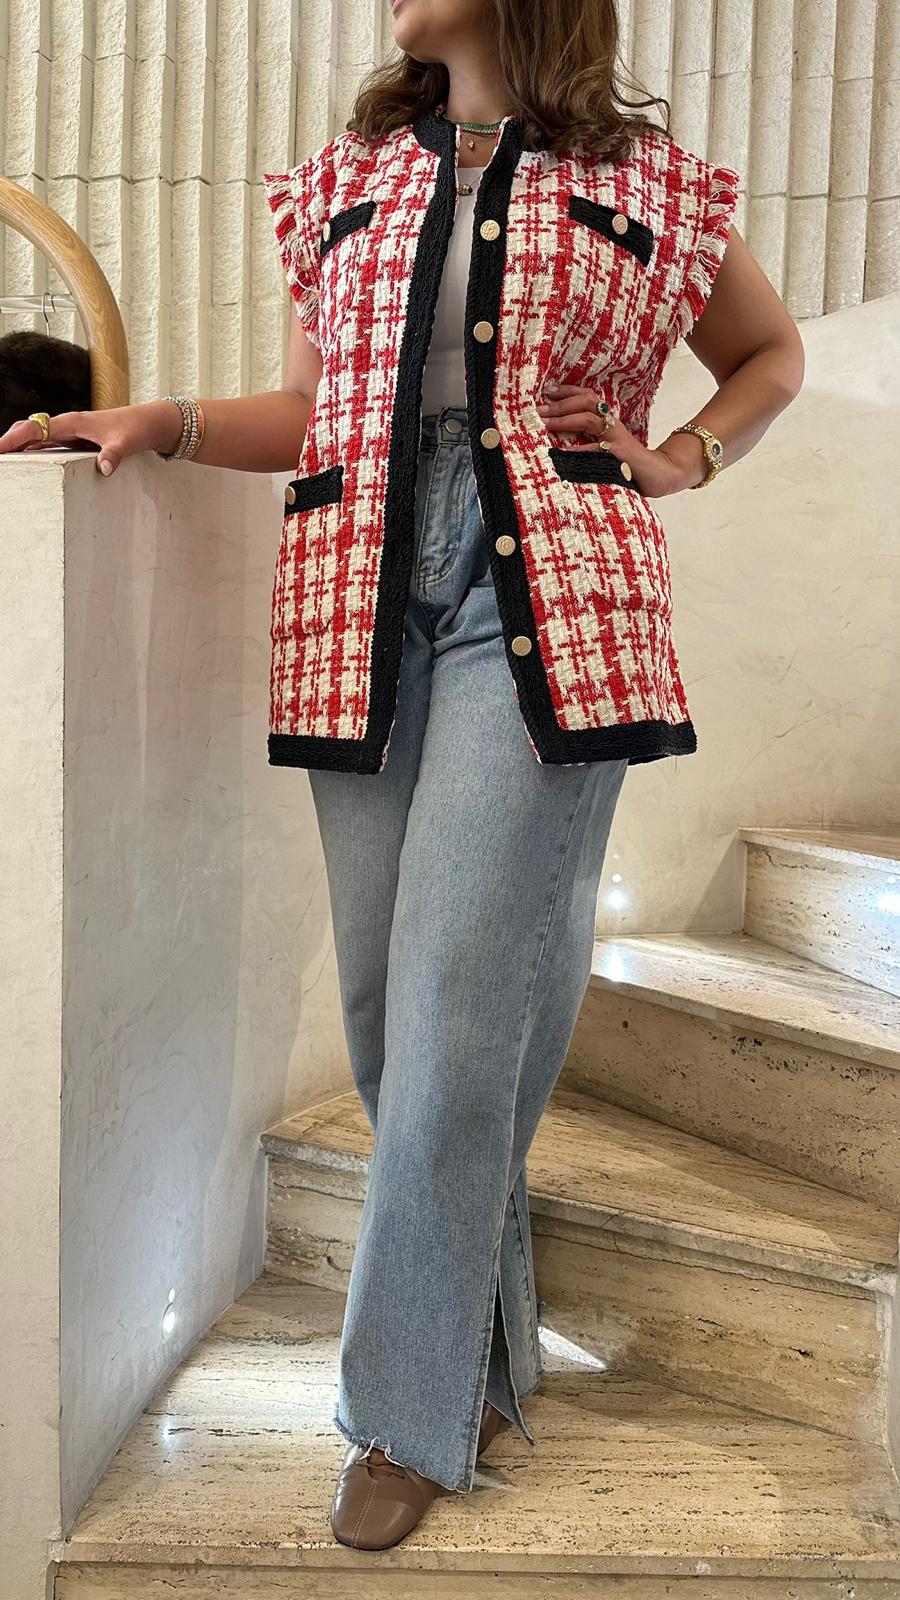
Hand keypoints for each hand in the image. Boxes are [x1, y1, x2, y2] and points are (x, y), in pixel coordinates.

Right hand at [0, 399, 183, 475]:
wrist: (151, 423)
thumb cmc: (137, 428)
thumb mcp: (126, 443)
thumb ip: (113, 454)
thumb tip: (104, 468)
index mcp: (73, 422)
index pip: (36, 429)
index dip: (15, 438)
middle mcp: (68, 426)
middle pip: (30, 431)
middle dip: (10, 442)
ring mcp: (72, 434)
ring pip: (38, 439)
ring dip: (20, 449)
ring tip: (6, 465)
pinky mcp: (78, 441)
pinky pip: (50, 446)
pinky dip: (35, 453)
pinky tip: (28, 465)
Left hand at [535, 382, 701, 497]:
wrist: (658, 475)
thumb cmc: (626, 463)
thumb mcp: (605, 445)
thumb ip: (587, 438)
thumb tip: (557, 433)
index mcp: (608, 420)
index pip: (587, 396)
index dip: (567, 390)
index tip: (547, 391)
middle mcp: (612, 424)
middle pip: (586, 402)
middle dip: (560, 404)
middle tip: (538, 410)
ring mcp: (616, 438)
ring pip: (589, 419)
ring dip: (565, 419)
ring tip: (546, 424)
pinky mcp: (620, 455)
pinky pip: (596, 450)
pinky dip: (579, 450)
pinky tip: (563, 453)